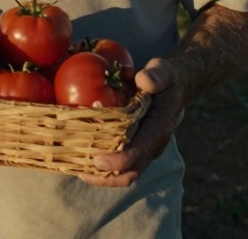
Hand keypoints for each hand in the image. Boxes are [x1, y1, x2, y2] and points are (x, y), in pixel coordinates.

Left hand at [81, 57, 184, 186]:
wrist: (173, 88)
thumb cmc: (165, 79)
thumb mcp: (163, 71)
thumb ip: (156, 75)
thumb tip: (142, 80)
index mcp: (159, 130)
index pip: (139, 152)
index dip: (119, 160)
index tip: (98, 160)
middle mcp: (152, 146)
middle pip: (129, 173)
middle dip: (104, 177)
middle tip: (78, 170)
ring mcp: (144, 150)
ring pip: (122, 174)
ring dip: (99, 176)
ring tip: (74, 169)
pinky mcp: (134, 149)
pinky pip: (118, 166)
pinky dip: (100, 167)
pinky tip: (79, 160)